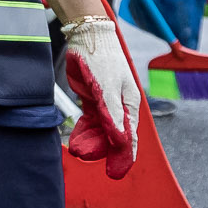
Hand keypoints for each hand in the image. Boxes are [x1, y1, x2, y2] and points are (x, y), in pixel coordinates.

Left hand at [59, 12, 140, 177]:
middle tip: (86, 157)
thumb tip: (121, 140)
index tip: (116, 172)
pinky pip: (90, 120)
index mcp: (129, 103)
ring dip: (91, 141)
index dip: (123, 154)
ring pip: (100, 129)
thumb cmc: (103, 59)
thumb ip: (112, 114)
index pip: (129, 135)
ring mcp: (105, 102)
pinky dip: (85, 130)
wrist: (87, 36)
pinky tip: (78, 140)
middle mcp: (119, 105)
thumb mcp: (107, 88)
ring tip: (78, 151)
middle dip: (102, 148)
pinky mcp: (92, 98)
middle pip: (114, 134)